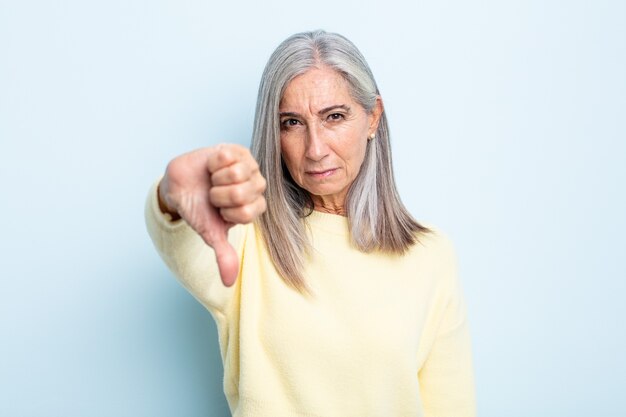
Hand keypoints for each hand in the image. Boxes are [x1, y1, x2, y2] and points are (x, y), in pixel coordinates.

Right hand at [158, 144, 266, 285]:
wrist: (181, 186)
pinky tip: (212, 166)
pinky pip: (228, 156)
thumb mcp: (211, 233)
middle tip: (214, 194)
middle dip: (220, 195)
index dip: (228, 212)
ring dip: (217, 178)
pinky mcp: (237, 150)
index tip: (220, 211)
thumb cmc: (199, 209)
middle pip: (244, 192)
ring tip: (213, 180)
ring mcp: (249, 167)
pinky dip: (214, 162)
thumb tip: (229, 283)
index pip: (249, 211)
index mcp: (254, 207)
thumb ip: (224, 255)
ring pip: (238, 173)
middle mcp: (256, 186)